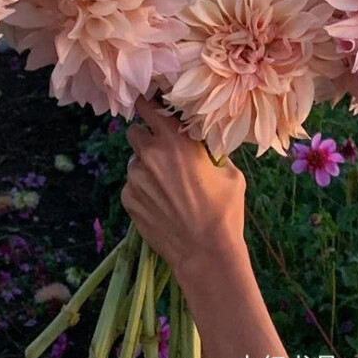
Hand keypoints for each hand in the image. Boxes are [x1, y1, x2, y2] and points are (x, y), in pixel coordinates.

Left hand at [122, 99, 246, 279]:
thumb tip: (202, 141)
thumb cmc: (225, 211)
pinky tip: (161, 206)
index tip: (148, 104)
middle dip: (145, 139)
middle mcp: (151, 154)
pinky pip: (132, 186)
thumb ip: (209, 151)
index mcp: (176, 141)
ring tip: (166, 189)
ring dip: (145, 168)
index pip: (149, 108)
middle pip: (134, 132)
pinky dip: (142, 191)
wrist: (207, 253)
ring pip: (134, 162)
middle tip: (161, 154)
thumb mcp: (229, 172)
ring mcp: (136, 177)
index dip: (147, 104)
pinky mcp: (128, 199)